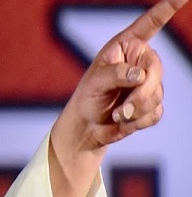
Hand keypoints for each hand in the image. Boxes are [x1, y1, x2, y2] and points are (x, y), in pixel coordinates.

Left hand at [50, 0, 186, 196]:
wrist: (88, 127)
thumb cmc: (88, 98)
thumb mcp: (94, 83)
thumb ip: (115, 75)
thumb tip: (139, 75)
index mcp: (127, 46)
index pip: (150, 23)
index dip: (167, 8)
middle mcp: (141, 61)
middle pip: (155, 71)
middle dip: (140, 94)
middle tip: (123, 109)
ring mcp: (150, 82)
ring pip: (157, 95)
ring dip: (136, 110)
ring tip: (118, 114)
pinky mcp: (153, 103)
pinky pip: (156, 112)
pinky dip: (139, 121)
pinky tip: (125, 121)